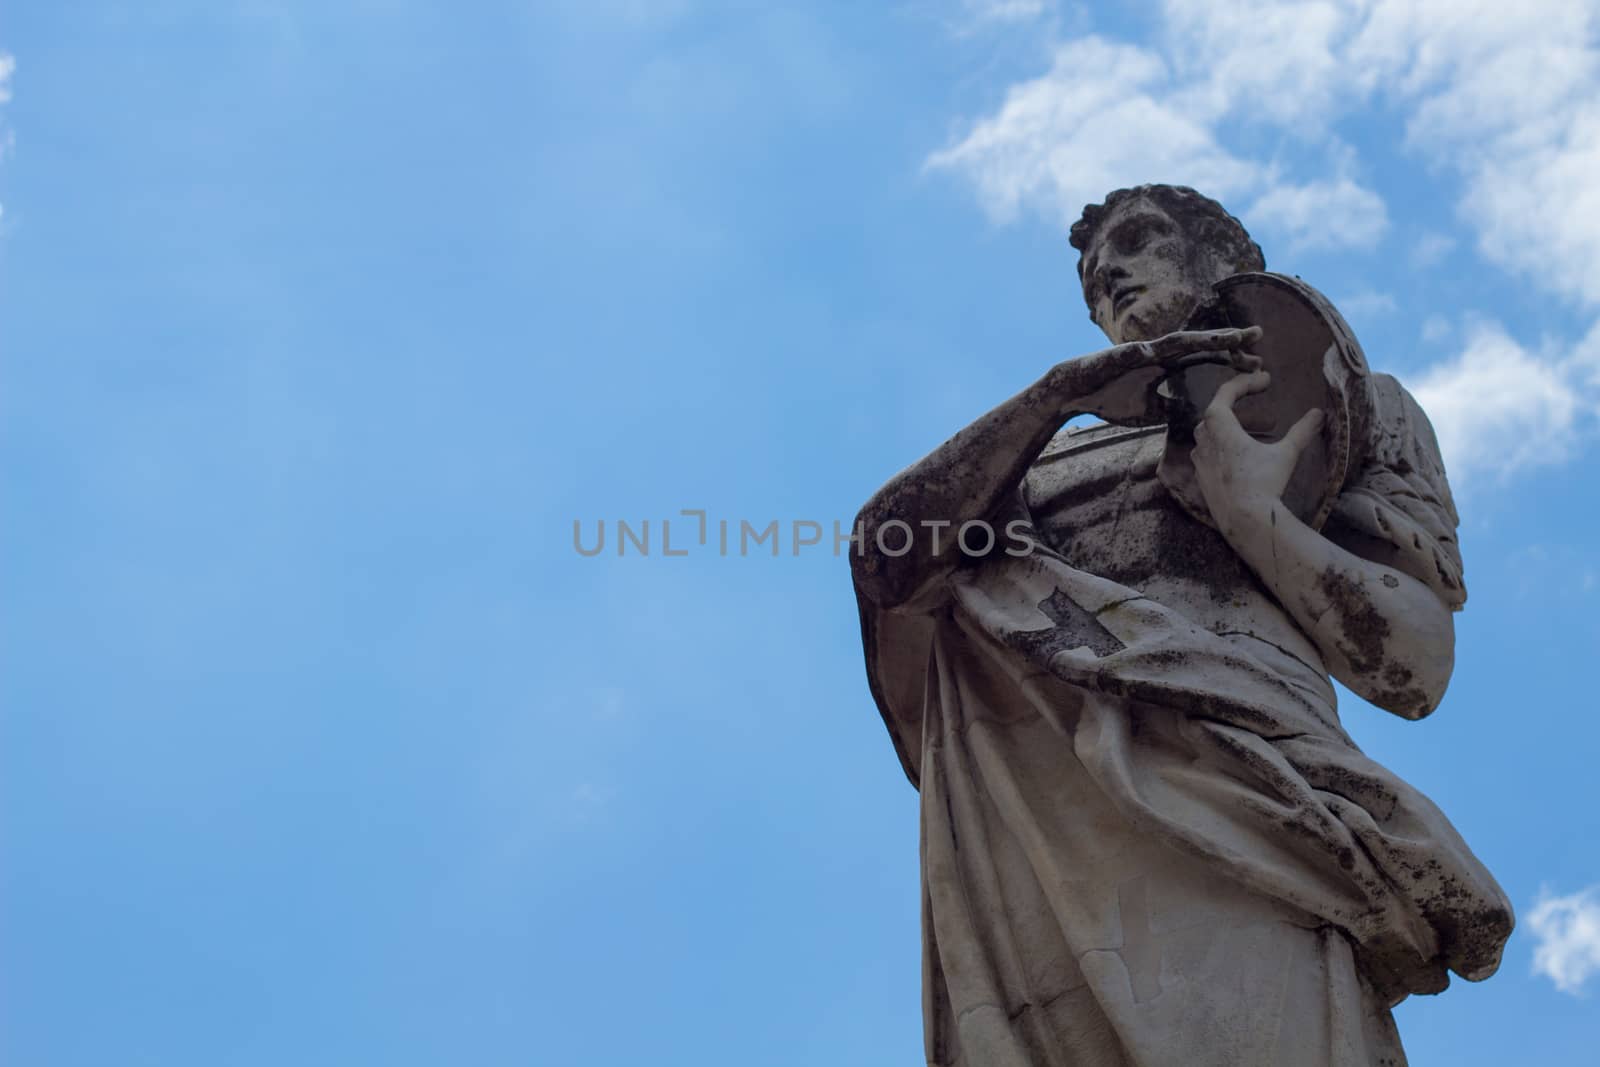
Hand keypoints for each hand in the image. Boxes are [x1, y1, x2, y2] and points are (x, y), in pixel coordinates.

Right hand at [1060, 326, 1263, 424]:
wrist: (1073, 392)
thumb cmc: (1108, 398)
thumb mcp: (1148, 410)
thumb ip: (1170, 407)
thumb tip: (1193, 414)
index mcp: (1167, 365)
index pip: (1205, 359)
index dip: (1231, 358)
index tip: (1258, 361)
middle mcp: (1159, 353)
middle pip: (1200, 344)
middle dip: (1228, 339)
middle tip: (1259, 335)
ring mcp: (1141, 351)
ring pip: (1179, 342)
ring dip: (1205, 338)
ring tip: (1228, 335)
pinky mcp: (1120, 356)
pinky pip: (1140, 353)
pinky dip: (1154, 352)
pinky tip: (1175, 347)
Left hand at [1190, 370, 1324, 532]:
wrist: (1245, 521)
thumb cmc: (1264, 483)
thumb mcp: (1286, 454)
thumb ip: (1302, 431)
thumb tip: (1320, 414)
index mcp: (1219, 428)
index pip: (1225, 394)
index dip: (1245, 382)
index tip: (1266, 380)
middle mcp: (1204, 442)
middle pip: (1216, 415)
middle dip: (1240, 408)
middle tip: (1269, 417)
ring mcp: (1200, 462)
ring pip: (1210, 436)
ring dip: (1232, 429)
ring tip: (1260, 434)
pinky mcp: (1201, 480)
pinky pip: (1209, 456)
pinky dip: (1225, 449)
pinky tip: (1244, 458)